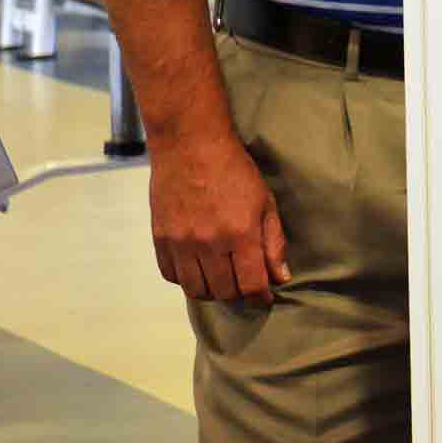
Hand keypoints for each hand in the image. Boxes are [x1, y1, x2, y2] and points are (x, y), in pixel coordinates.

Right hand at [148, 129, 288, 305]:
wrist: (190, 145)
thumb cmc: (235, 170)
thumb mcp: (265, 202)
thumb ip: (273, 242)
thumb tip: (280, 277)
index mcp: (240, 234)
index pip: (250, 285)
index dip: (260, 296)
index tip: (264, 296)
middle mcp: (209, 243)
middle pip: (223, 291)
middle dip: (239, 295)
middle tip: (244, 286)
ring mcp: (181, 243)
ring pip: (195, 289)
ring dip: (212, 291)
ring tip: (222, 281)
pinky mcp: (160, 239)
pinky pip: (171, 275)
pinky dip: (186, 279)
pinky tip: (198, 269)